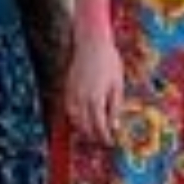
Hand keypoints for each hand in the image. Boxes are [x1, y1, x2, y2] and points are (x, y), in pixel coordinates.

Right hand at [61, 32, 124, 146]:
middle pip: (84, 126)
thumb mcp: (117, 84)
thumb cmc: (108, 61)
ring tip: (92, 133)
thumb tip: (114, 126)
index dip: (104, 137)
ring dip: (82, 129)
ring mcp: (71, 93)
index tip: (110, 142)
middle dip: (93, 136)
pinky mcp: (67, 88)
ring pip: (74, 120)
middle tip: (101, 140)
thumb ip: (115, 107)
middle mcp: (81, 99)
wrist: (91, 41)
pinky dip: (74, 118)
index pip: (98, 127)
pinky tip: (81, 118)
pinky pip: (68, 109)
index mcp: (95, 99)